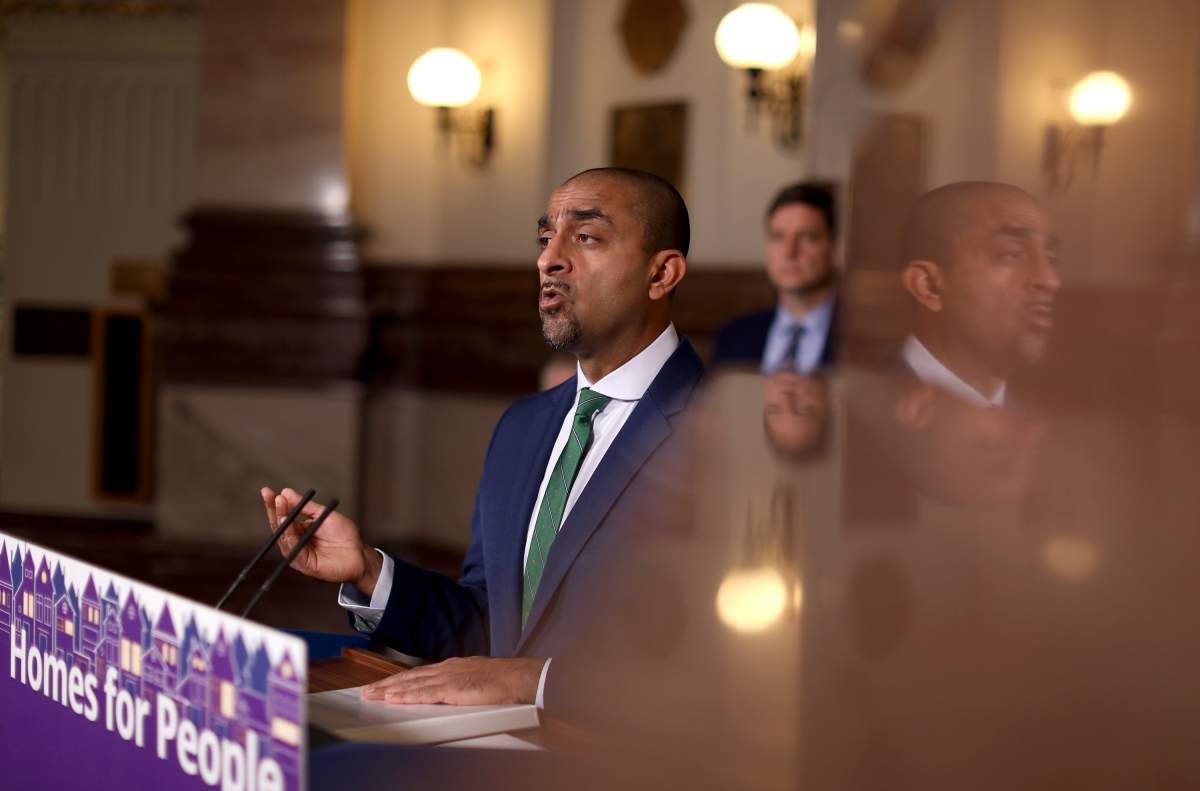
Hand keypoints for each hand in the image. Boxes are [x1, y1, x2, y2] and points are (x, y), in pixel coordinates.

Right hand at [260, 486, 382, 596]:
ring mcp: (298, 553)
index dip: (274, 504)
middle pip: (279, 526)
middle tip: (272, 497)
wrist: (358, 553)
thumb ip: (306, 506)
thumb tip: (286, 492)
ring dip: (281, 522)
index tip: (267, 491)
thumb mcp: (324, 515)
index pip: (282, 515)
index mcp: (298, 529)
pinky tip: (288, 526)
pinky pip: (293, 551)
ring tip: (281, 508)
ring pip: (284, 538)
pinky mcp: (303, 564)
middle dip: (274, 510)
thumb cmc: (344, 535)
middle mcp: (295, 541)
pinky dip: (290, 538)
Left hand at [361, 657, 544, 705]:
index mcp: (452, 667)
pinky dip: (407, 695)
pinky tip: (393, 698)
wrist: (517, 677)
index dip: (399, 680)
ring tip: (372, 695)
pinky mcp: (452, 688)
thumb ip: (461, 683)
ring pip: (412, 683)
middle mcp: (446, 669)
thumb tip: (452, 691)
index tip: (384, 685)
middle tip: (367, 690)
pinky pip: (424, 693)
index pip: (419, 674)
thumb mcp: (476, 678)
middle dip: (387, 684)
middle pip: (410, 676)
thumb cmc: (503, 680)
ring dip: (390, 690)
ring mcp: (448, 677)